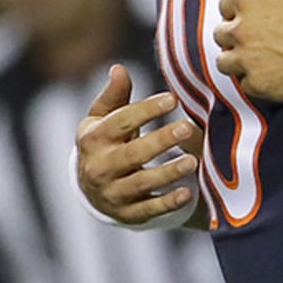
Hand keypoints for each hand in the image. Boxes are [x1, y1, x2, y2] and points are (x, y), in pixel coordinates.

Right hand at [75, 65, 200, 225]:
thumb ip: (114, 96)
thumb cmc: (104, 141)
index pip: (121, 121)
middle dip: (160, 140)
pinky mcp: (126, 213)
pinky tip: (187, 193)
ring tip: (192, 161)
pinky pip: (148, 210)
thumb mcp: (102, 118)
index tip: (172, 99)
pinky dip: (167, 203)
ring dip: (168, 173)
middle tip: (187, 127)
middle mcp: (99, 167)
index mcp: (94, 138)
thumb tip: (118, 69)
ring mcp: (111, 193)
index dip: (146, 110)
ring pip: (141, 183)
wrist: (89, 188)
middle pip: (132, 153)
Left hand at [214, 0, 282, 101]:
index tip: (260, 16)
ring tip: (265, 57)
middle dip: (238, 35)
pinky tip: (275, 73)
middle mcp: (240, 30)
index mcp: (246, 1)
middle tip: (264, 37)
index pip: (226, 4)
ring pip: (226, 62)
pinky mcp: (258, 85)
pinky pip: (245, 86)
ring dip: (240, 60)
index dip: (243, 10)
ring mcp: (247, 60)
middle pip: (221, 34)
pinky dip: (257, 82)